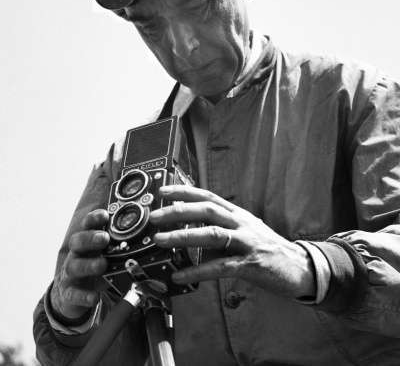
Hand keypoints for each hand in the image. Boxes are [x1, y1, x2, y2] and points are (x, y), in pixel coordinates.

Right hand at [50, 209, 109, 319]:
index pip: (87, 225)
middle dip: (90, 238)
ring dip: (88, 265)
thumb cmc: (95, 267)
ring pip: (74, 266)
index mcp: (87, 241)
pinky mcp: (69, 293)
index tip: (104, 215)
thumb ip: (120, 245)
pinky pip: (73, 294)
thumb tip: (147, 235)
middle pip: (77, 241)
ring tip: (102, 265)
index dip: (94, 219)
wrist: (73, 294)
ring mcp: (70, 274)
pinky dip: (83, 296)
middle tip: (104, 238)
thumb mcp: (106, 254)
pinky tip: (94, 297)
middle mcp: (77, 254)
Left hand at [150, 186, 314, 298]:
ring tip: (160, 240)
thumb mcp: (243, 232)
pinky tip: (180, 275)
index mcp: (237, 213)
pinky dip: (197, 271)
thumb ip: (218, 231)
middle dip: (178, 211)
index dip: (184, 191)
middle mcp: (241, 223)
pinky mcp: (251, 265)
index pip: (207, 196)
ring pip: (212, 234)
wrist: (300, 267)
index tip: (162, 190)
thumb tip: (185, 235)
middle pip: (206, 210)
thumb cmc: (266, 248)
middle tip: (154, 216)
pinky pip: (220, 267)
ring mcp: (247, 242)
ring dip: (183, 236)